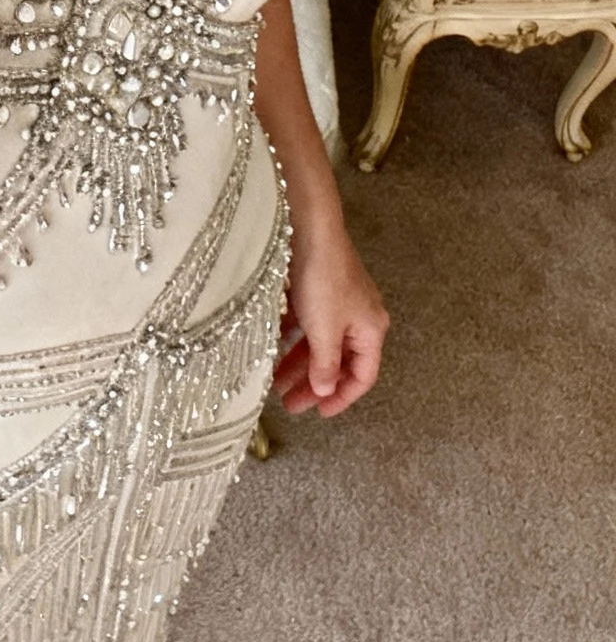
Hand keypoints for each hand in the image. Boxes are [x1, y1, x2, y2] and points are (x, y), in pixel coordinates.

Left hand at [272, 217, 388, 418]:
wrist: (308, 228)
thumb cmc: (323, 278)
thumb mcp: (324, 329)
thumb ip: (325, 363)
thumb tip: (326, 388)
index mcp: (371, 329)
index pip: (363, 376)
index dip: (342, 397)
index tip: (319, 413)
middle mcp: (358, 317)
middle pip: (339, 362)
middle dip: (314, 384)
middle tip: (289, 403)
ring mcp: (337, 303)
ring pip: (319, 344)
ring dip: (298, 364)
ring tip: (274, 383)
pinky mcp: (317, 290)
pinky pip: (306, 325)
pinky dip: (291, 340)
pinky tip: (270, 351)